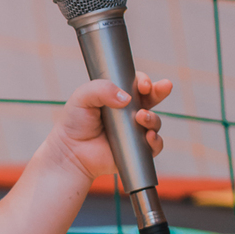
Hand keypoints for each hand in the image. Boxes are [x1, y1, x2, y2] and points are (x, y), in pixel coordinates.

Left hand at [50, 73, 171, 182]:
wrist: (71, 152)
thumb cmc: (75, 123)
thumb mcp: (83, 97)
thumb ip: (103, 89)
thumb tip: (127, 98)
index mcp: (118, 96)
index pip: (137, 84)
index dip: (144, 81)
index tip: (143, 85)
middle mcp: (129, 112)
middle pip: (153, 98)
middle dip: (161, 90)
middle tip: (164, 87)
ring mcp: (134, 131)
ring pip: (155, 121)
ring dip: (152, 118)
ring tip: (140, 118)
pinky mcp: (137, 149)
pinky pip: (155, 146)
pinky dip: (156, 141)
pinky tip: (148, 137)